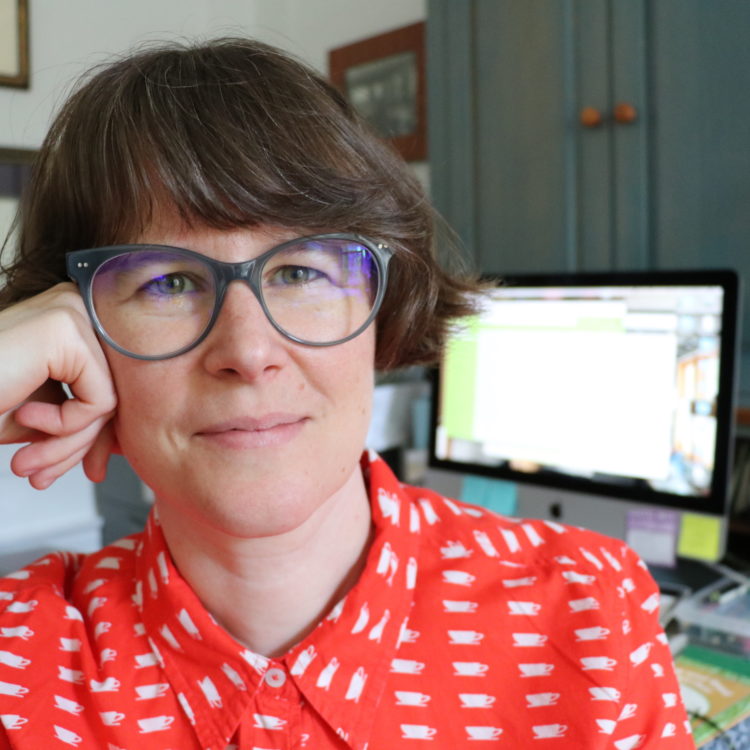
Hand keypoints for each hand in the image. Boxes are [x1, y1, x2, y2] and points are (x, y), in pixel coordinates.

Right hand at [0, 282, 117, 487]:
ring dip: (65, 446)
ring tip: (25, 463)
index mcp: (70, 324)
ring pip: (107, 402)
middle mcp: (75, 308)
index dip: (96, 436)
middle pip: (110, 394)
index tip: (88, 472)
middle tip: (40, 476)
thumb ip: (80, 424)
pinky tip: (23, 417)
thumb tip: (118, 446)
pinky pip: (99, 399)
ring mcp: (73, 313)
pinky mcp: (67, 329)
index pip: (107, 387)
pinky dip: (65, 426)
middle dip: (78, 447)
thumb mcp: (39, 419)